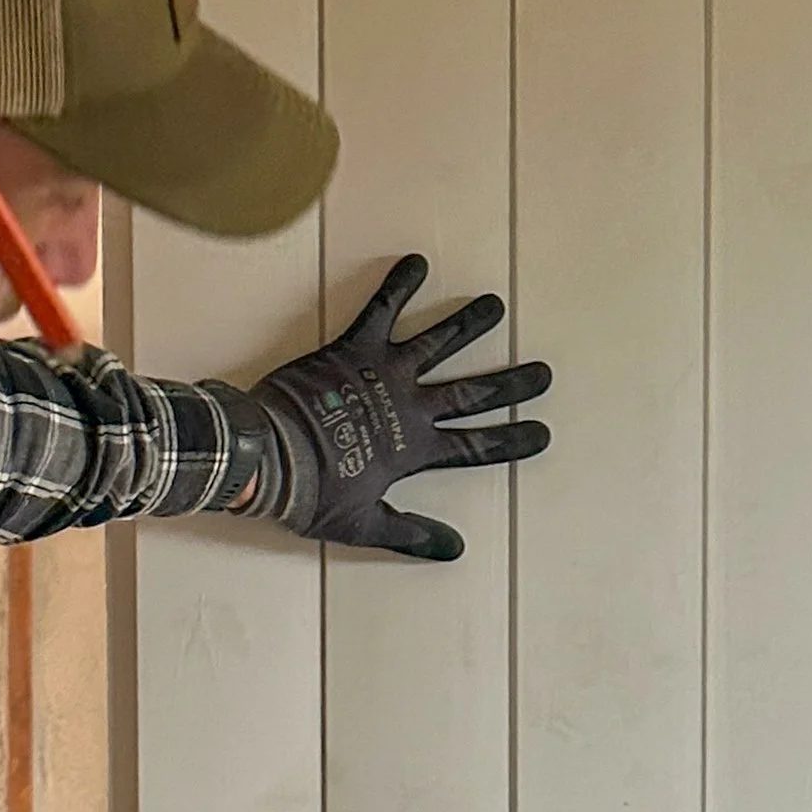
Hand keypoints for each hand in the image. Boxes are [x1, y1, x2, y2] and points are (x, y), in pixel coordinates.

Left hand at [247, 255, 551, 558]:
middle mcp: (409, 406)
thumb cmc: (313, 495)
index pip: (475, 446)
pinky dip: (399, 285)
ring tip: (495, 305)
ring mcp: (384, 372)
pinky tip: (418, 262)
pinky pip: (381, 309)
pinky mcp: (352, 348)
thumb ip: (411, 534)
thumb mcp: (363, 526)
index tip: (541, 433)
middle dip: (510, 383)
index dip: (511, 440)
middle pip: (471, 392)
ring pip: (438, 342)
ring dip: (469, 324)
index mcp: (414, 450)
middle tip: (542, 372)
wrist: (269, 459)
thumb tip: (453, 549)